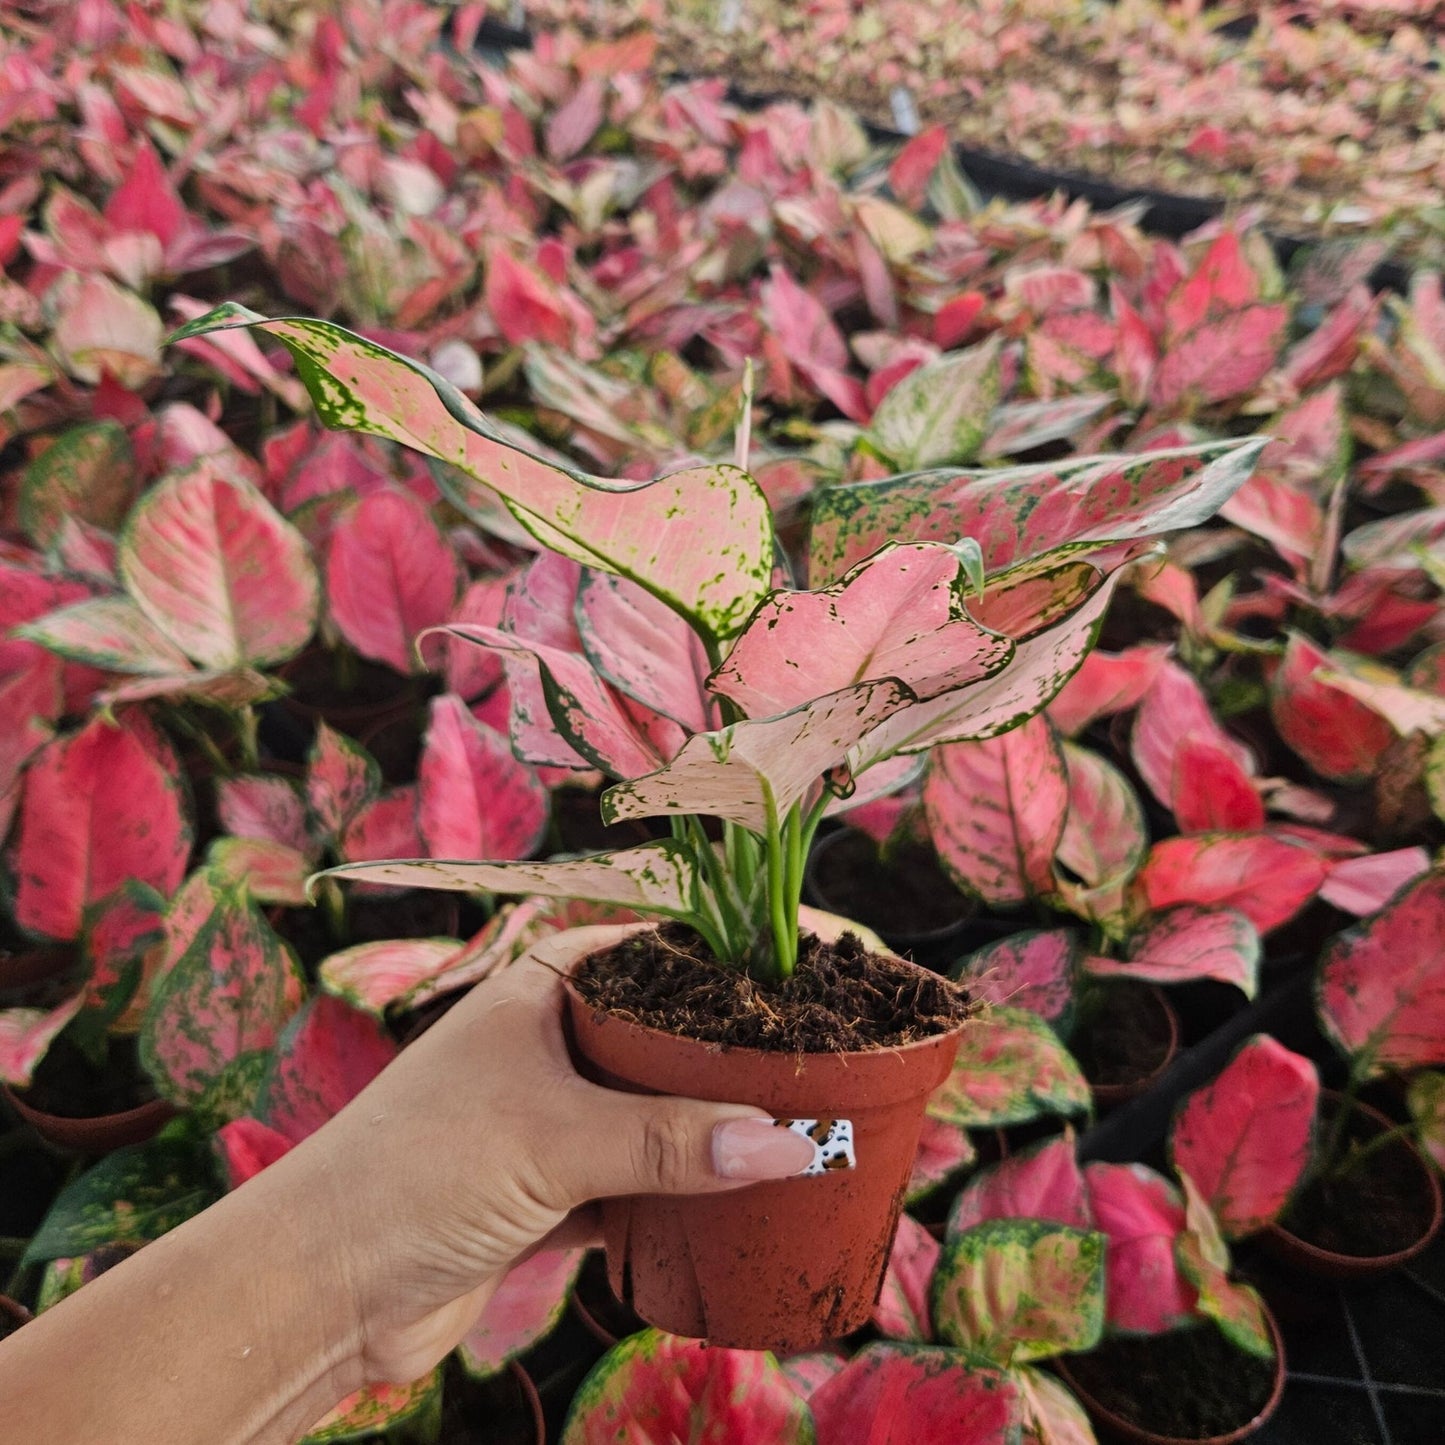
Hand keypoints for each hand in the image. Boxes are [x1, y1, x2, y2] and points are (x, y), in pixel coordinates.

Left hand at [295, 925, 816, 1386]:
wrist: (321, 1289)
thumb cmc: (416, 1169)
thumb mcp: (553, 1137)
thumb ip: (671, 1141)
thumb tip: (792, 1143)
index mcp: (544, 989)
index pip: (656, 951)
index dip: (729, 957)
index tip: (812, 965)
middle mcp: (551, 1043)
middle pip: (664, 1038)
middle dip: (734, 1056)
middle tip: (823, 1062)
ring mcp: (552, 1120)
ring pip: (655, 1116)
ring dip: (712, 1133)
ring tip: (799, 1131)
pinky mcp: (551, 1192)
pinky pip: (639, 1184)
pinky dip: (681, 1196)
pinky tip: (737, 1205)